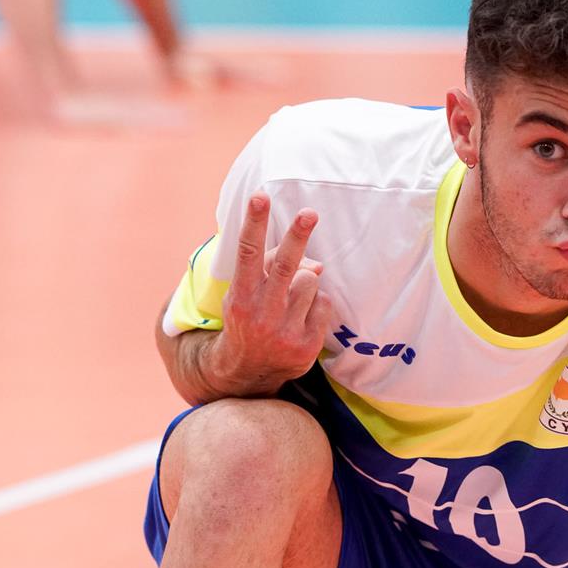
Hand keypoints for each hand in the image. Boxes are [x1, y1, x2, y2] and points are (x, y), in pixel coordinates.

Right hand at [205, 192, 333, 396]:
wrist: (248, 372)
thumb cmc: (250, 318)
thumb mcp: (248, 293)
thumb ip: (273, 269)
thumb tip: (318, 264)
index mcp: (242, 296)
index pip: (248, 253)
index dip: (254, 223)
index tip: (260, 196)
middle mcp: (261, 313)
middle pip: (286, 266)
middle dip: (297, 237)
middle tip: (309, 213)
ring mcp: (285, 331)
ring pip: (310, 282)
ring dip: (307, 280)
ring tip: (293, 297)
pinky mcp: (306, 346)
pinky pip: (324, 304)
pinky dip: (317, 304)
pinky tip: (303, 317)